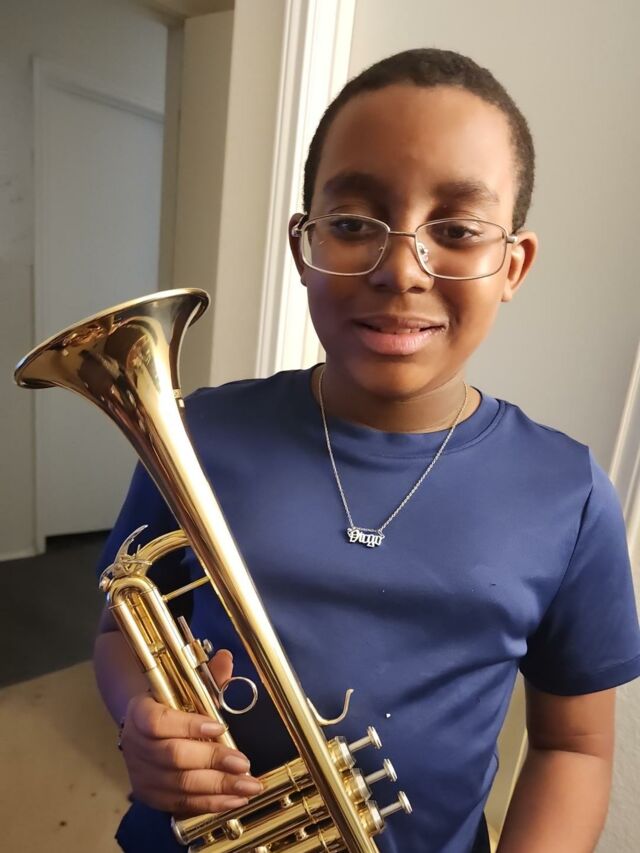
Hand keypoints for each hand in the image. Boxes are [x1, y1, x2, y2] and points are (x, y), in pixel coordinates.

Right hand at [119, 649, 263, 815]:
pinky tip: (233, 800)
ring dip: (217, 787)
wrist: (145, 727)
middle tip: (243, 764)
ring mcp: (140, 773)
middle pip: (173, 756)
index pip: (158, 722)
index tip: (219, 726)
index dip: (189, 726)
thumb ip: (208, 676)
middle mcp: (135, 744)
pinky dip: (210, 804)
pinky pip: (181, 803)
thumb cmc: (172, 704)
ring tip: (247, 786)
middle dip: (213, 761)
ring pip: (180, 784)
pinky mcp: (150, 795)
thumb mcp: (187, 686)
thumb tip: (226, 659)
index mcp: (140, 711)